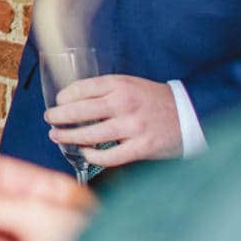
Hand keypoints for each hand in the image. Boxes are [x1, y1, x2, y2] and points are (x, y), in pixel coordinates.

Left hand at [45, 74, 182, 167]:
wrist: (191, 114)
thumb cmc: (157, 100)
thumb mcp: (132, 85)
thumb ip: (108, 91)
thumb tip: (76, 100)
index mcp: (120, 85)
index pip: (82, 89)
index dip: (64, 97)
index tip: (58, 102)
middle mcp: (124, 103)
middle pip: (79, 111)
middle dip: (59, 116)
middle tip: (49, 119)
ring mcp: (132, 126)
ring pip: (90, 134)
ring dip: (68, 136)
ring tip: (57, 136)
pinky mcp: (141, 147)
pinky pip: (109, 156)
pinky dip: (92, 155)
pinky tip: (85, 152)